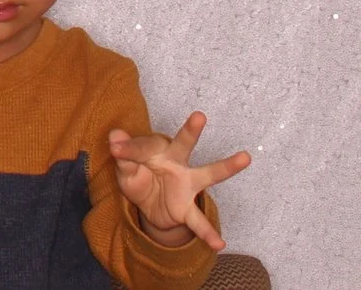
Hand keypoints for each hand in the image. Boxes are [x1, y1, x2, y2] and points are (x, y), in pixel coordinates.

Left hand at [108, 112, 249, 249]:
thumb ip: (123, 156)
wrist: (148, 206)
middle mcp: (175, 163)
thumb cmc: (138, 177)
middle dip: (191, 131)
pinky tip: (219, 244)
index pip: (141, 146)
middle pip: (184, 144)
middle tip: (199, 116)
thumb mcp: (125, 170)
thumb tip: (114, 135)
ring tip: (245, 157)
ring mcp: (185, 184)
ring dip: (226, 167)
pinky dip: (208, 233)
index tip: (115, 147)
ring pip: (207, 174)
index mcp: (157, 149)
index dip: (126, 148)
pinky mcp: (186, 208)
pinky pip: (198, 221)